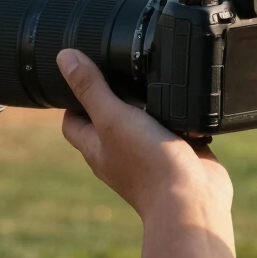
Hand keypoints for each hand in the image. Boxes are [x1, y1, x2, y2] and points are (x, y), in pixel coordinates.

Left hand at [56, 49, 232, 223]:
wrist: (192, 199)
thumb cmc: (148, 164)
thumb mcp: (112, 117)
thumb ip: (91, 88)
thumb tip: (64, 57)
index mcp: (97, 147)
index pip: (73, 121)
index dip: (72, 98)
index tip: (82, 74)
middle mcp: (120, 153)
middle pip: (107, 121)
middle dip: (112, 96)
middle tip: (120, 68)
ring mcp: (149, 155)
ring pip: (143, 124)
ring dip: (148, 104)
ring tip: (152, 77)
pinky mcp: (178, 154)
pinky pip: (174, 130)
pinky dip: (177, 115)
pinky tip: (184, 97)